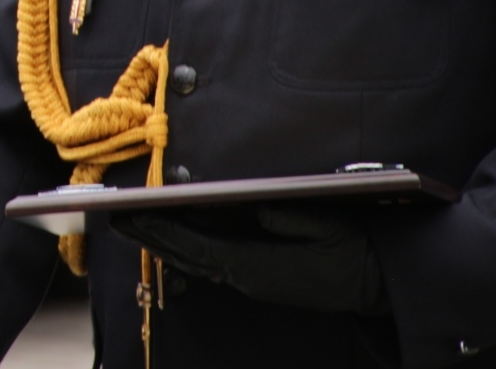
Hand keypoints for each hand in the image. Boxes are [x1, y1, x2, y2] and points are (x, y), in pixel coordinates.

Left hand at [110, 206, 387, 315]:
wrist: (378, 285)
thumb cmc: (354, 252)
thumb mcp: (325, 227)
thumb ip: (289, 219)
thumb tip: (257, 211)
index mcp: (257, 266)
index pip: (197, 246)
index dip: (163, 231)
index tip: (133, 216)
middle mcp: (247, 278)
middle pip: (187, 257)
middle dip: (151, 237)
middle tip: (117, 218)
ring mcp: (252, 282)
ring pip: (196, 263)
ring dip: (164, 245)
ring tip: (135, 225)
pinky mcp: (259, 279)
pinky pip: (212, 264)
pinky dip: (187, 250)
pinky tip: (175, 239)